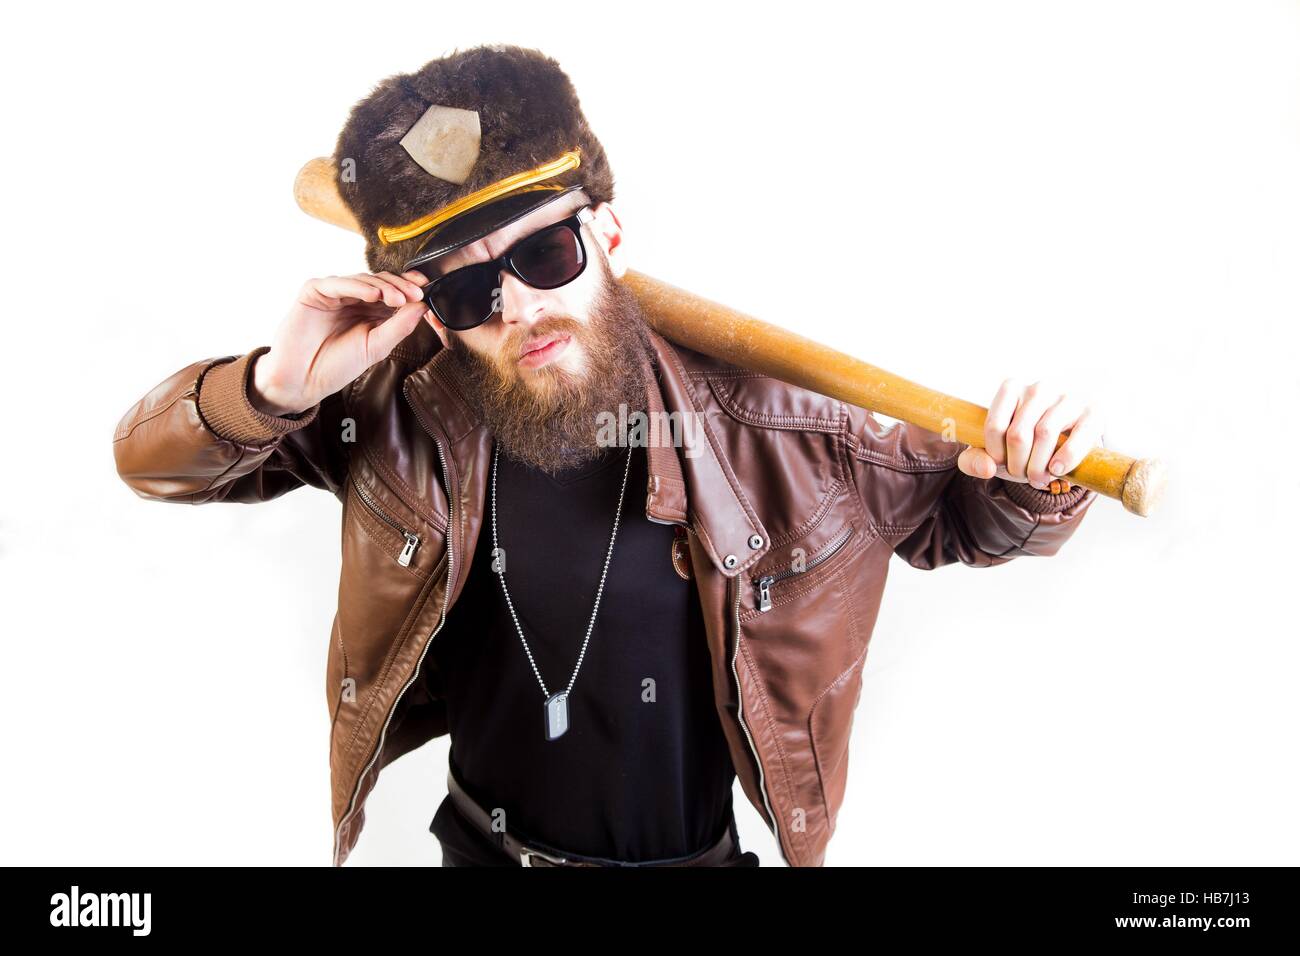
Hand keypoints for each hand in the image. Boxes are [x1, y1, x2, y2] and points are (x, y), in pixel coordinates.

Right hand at [249, 270, 430, 415]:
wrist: (303, 380)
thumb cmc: (337, 365)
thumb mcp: (376, 347)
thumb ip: (399, 326)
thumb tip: (423, 306)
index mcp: (371, 311)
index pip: (394, 292)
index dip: (410, 289)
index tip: (426, 291)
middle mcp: (354, 298)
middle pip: (381, 282)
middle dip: (400, 286)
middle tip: (415, 295)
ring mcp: (334, 293)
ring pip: (363, 279)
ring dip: (382, 287)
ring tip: (397, 298)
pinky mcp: (314, 291)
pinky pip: (338, 283)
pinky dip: (356, 287)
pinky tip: (372, 296)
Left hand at [956, 379, 1105, 490]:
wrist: (1066, 439)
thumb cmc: (1024, 445)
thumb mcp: (996, 450)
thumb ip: (975, 460)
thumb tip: (987, 469)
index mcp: (1011, 389)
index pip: (995, 426)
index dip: (996, 454)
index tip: (1002, 465)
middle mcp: (1039, 388)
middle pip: (1018, 434)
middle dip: (1018, 465)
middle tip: (1023, 476)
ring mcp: (1067, 397)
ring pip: (1044, 434)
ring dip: (1039, 466)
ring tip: (1039, 478)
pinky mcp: (1092, 411)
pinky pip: (1077, 436)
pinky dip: (1065, 457)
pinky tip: (1058, 470)